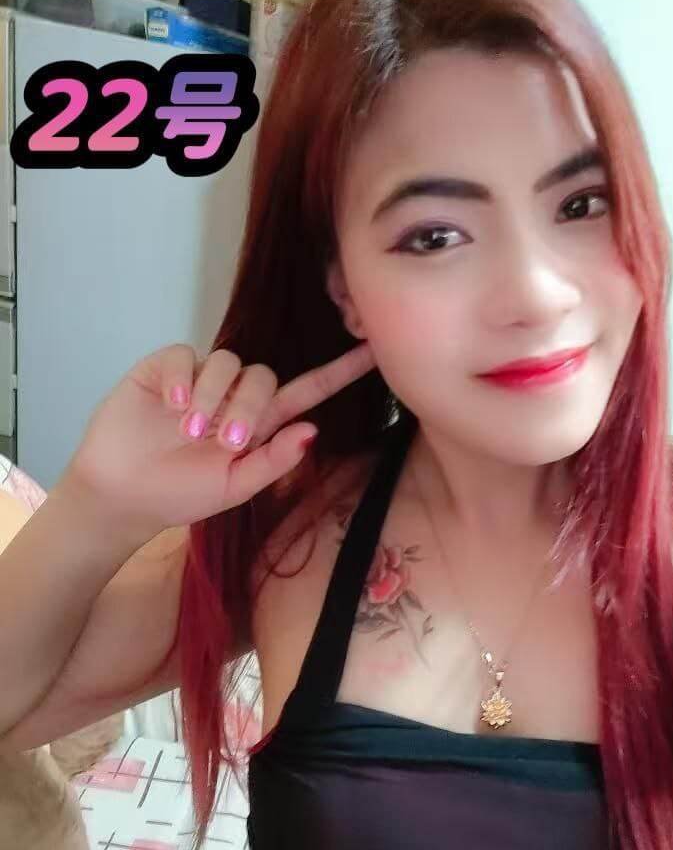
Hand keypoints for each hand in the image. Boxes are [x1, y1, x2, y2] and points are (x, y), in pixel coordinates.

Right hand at [58, 342, 377, 542]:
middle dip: (250, 406)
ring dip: (214, 396)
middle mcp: (232, 395)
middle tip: (227, 441)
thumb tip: (312, 430)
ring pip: (226, 362)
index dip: (338, 373)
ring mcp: (198, 379)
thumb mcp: (235, 488)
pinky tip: (174, 403)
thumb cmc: (180, 495)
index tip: (372, 351)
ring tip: (192, 431)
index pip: (304, 391)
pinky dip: (183, 377)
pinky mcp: (162, 369)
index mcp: (258, 423)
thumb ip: (274, 461)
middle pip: (262, 376)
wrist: (122, 498)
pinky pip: (184, 355)